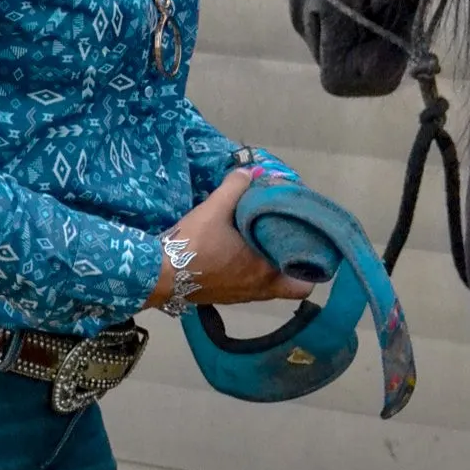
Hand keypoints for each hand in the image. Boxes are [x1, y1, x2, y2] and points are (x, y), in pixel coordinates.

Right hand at [146, 170, 313, 309]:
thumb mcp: (215, 208)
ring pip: (265, 288)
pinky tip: (236, 255)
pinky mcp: (220, 298)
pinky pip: (245, 288)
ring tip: (264, 245)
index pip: (304, 285)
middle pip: (288, 288)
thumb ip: (235, 187)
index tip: (311, 251)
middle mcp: (256, 290)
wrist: (157, 274)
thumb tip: (249, 171)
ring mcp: (237, 297)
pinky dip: (247, 275)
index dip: (312, 270)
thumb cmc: (193, 245)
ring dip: (268, 271)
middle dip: (290, 268)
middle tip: (287, 244)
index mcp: (264, 272)